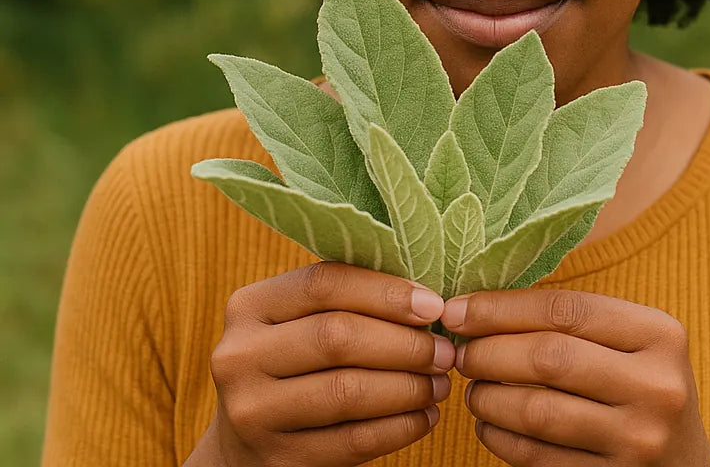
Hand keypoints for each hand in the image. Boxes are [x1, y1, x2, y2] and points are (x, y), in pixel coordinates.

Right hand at [201, 261, 455, 465]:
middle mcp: (239, 355)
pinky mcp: (276, 461)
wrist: (242, 443)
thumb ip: (346, 299)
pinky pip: (351, 442)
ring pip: (347, 392)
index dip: (386, 292)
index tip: (434, 306)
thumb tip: (428, 298)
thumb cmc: (294, 362)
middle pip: (338, 337)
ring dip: (408, 388)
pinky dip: (399, 428)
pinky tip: (424, 417)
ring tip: (440, 384)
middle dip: (404, 344)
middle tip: (446, 351)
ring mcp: (252, 412)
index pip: (325, 283)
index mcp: (250, 305)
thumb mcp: (300, 320)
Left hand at [441, 288, 709, 465]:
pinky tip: (489, 424)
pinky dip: (501, 438)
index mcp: (659, 334)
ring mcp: (638, 440)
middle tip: (460, 352)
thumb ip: (573, 320)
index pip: (565, 309)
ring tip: (472, 387)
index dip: (502, 308)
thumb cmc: (640, 386)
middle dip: (488, 352)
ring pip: (537, 412)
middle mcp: (656, 386)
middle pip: (548, 358)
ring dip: (488, 397)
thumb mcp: (631, 342)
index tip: (459, 310)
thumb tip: (479, 307)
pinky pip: (538, 458)